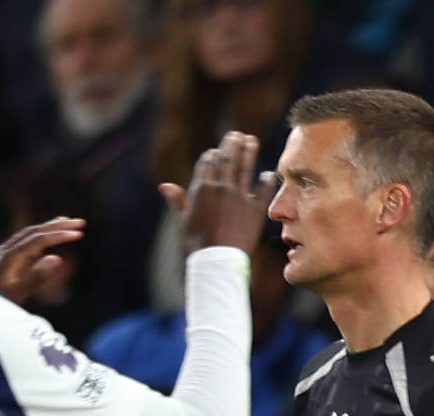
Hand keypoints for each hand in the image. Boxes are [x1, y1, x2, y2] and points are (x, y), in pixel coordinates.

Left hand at [0, 217, 85, 304]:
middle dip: (57, 225)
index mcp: (10, 256)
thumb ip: (36, 277)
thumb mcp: (16, 294)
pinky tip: (44, 239)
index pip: (39, 239)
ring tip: (65, 223)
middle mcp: (4, 250)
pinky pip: (22, 242)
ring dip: (47, 228)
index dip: (60, 235)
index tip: (79, 233)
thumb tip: (57, 258)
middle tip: (80, 222)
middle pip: (34, 231)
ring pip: (27, 234)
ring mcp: (1, 253)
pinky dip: (38, 236)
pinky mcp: (0, 260)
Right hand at [164, 131, 272, 253]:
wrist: (218, 262)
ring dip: (248, 152)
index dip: (213, 154)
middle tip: (237, 135)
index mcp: (202, 187)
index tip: (217, 151)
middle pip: (227, 159)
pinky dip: (266, 180)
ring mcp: (240, 197)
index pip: (208, 161)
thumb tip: (165, 185)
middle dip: (232, 144)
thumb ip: (178, 200)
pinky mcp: (256, 209)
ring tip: (251, 141)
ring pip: (245, 167)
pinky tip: (268, 173)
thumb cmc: (197, 244)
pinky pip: (264, 189)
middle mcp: (221, 187)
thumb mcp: (184, 221)